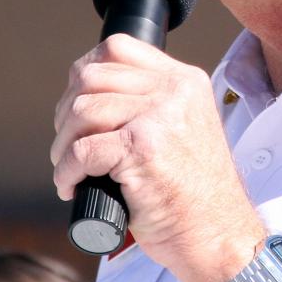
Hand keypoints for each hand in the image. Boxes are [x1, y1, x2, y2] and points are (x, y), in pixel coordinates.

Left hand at [51, 34, 263, 281]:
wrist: (218, 234)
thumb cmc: (194, 193)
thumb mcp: (185, 129)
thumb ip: (155, 105)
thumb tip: (89, 95)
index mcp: (185, 81)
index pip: (117, 47)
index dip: (84, 73)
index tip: (77, 105)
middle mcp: (175, 91)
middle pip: (91, 77)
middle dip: (66, 112)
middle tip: (69, 144)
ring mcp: (160, 118)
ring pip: (81, 111)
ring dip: (62, 145)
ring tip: (69, 169)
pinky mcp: (142, 150)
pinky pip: (81, 150)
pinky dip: (65, 171)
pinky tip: (72, 187)